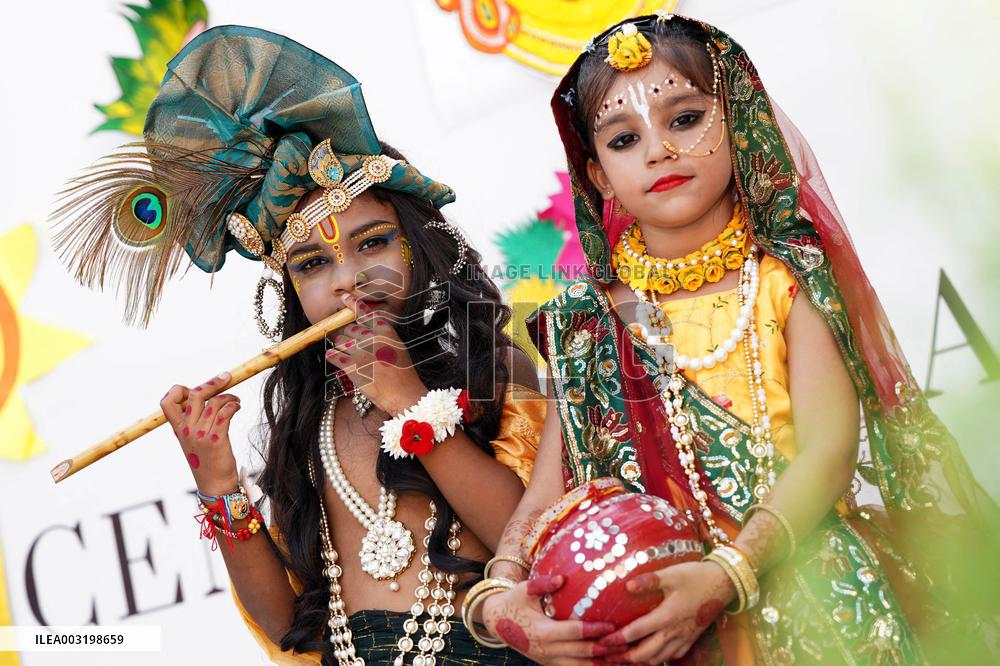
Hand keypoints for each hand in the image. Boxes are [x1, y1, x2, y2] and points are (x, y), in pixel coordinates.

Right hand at [160, 372, 240, 496]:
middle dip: (213, 383)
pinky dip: (234, 404)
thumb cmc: (207, 460)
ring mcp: (200, 434)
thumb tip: (208, 396)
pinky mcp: (216, 439)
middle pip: (195, 394)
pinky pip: (225, 412)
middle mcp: (186, 430)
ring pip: (215, 402)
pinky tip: (238, 407)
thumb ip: (195, 420)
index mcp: (178, 429)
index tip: (194, 389)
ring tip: (236, 400)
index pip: (167, 402)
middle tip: (226, 377)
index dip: (179, 390)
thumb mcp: (194, 439)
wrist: (214, 484)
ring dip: (229, 396)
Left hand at [326, 293, 426, 415]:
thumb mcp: (396, 347)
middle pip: (349, 329)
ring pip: (339, 341)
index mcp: (385, 330)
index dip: (352, 304)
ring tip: (351, 358)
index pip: (365, 312)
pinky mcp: (352, 366)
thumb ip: (380, 335)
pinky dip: (332, 356)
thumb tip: (359, 331)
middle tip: (354, 349)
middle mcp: (373, 337)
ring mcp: (361, 351)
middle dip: (348, 337)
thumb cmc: (402, 373)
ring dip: (341, 348)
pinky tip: (336, 359)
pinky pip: (333, 355)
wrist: (403, 394)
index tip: (344, 297)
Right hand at [481, 575, 621, 664]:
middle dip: (605, 649)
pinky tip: (608, 664)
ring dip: (602, 664)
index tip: (612, 626)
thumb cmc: (513, 601)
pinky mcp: (550, 664)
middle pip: (581, 653)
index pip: (572, 632)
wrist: (495, 622)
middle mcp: (546, 650)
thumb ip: (542, 584)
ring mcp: (548, 660)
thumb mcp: (524, 589)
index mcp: (542, 631)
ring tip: (624, 659)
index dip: (593, 630)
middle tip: (627, 642)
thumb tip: (562, 579)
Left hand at [597, 561, 735, 663]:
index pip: (636, 633)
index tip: (601, 642)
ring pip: (658, 659)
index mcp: (666, 616)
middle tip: (607, 656)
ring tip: (623, 659)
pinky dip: (657, 659)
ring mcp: (684, 638)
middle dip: (624, 658)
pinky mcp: (691, 639)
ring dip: (639, 661)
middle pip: (645, 654)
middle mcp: (674, 632)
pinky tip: (648, 655)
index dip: (616, 639)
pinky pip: (672, 656)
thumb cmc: (695, 577)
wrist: (722, 584)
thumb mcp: (671, 574)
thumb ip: (649, 580)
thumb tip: (627, 585)